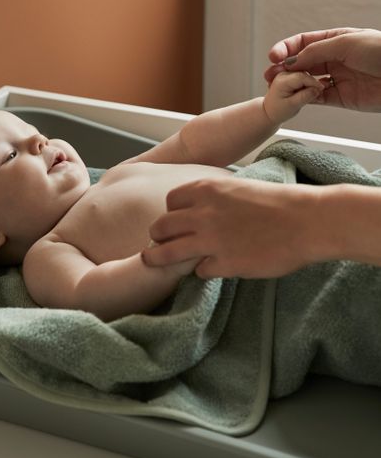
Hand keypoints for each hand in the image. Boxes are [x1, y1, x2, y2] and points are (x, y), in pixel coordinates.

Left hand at [142, 178, 325, 278]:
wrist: (306, 220)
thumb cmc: (277, 202)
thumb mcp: (237, 187)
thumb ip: (212, 198)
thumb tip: (194, 212)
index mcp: (207, 190)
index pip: (170, 202)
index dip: (170, 213)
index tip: (175, 222)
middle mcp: (202, 214)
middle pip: (161, 227)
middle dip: (157, 236)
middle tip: (158, 243)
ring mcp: (211, 240)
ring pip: (167, 253)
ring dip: (158, 258)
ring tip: (151, 261)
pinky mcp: (224, 263)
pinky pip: (199, 271)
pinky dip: (202, 270)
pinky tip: (212, 268)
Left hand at [263, 71, 322, 123]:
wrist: (269, 112)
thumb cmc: (277, 111)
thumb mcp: (292, 106)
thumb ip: (305, 97)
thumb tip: (317, 89)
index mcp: (282, 80)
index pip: (302, 77)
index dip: (314, 83)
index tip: (322, 90)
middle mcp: (284, 74)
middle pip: (306, 74)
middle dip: (313, 84)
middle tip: (317, 95)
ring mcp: (288, 73)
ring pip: (307, 75)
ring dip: (310, 85)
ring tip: (308, 96)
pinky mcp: (292, 76)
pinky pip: (305, 77)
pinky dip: (308, 85)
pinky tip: (307, 92)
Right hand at [264, 27, 380, 111]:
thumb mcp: (345, 43)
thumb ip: (316, 51)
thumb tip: (291, 61)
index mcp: (336, 40)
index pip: (304, 42)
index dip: (286, 48)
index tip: (273, 57)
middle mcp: (334, 58)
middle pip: (301, 63)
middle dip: (283, 68)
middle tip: (269, 75)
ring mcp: (337, 78)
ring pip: (305, 80)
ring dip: (291, 83)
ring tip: (278, 87)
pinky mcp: (340, 97)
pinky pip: (316, 97)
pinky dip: (304, 97)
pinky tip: (296, 96)